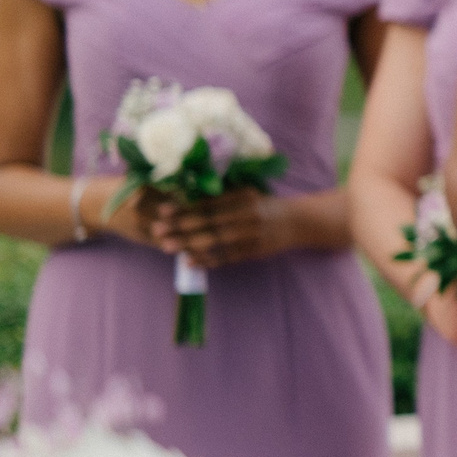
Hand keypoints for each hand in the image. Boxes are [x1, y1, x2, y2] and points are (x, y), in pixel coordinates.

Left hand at [140, 188, 294, 269]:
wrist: (299, 222)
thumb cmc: (266, 205)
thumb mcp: (248, 194)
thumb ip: (223, 197)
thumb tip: (188, 198)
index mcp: (245, 196)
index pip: (210, 203)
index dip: (185, 207)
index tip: (162, 211)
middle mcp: (249, 214)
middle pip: (209, 222)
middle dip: (180, 226)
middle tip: (156, 230)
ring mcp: (253, 234)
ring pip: (216, 241)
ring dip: (189, 244)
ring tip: (166, 247)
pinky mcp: (255, 250)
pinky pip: (227, 257)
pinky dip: (208, 260)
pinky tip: (189, 261)